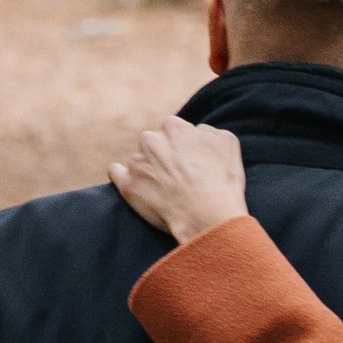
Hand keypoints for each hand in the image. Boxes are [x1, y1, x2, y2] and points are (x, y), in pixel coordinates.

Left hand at [110, 116, 248, 246]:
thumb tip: (196, 132)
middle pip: (154, 143)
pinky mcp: (127, 185)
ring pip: (139, 160)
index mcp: (174, 126)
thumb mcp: (227, 142)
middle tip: (179, 177)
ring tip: (166, 190)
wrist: (207, 215)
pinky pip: (116, 172)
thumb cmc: (221, 181)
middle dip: (163, 156)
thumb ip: (206, 131)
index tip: (190, 162)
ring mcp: (137, 162)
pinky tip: (134, 184)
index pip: (174, 130)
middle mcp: (151, 140)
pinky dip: (122, 175)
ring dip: (148, 170)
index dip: (183, 147)